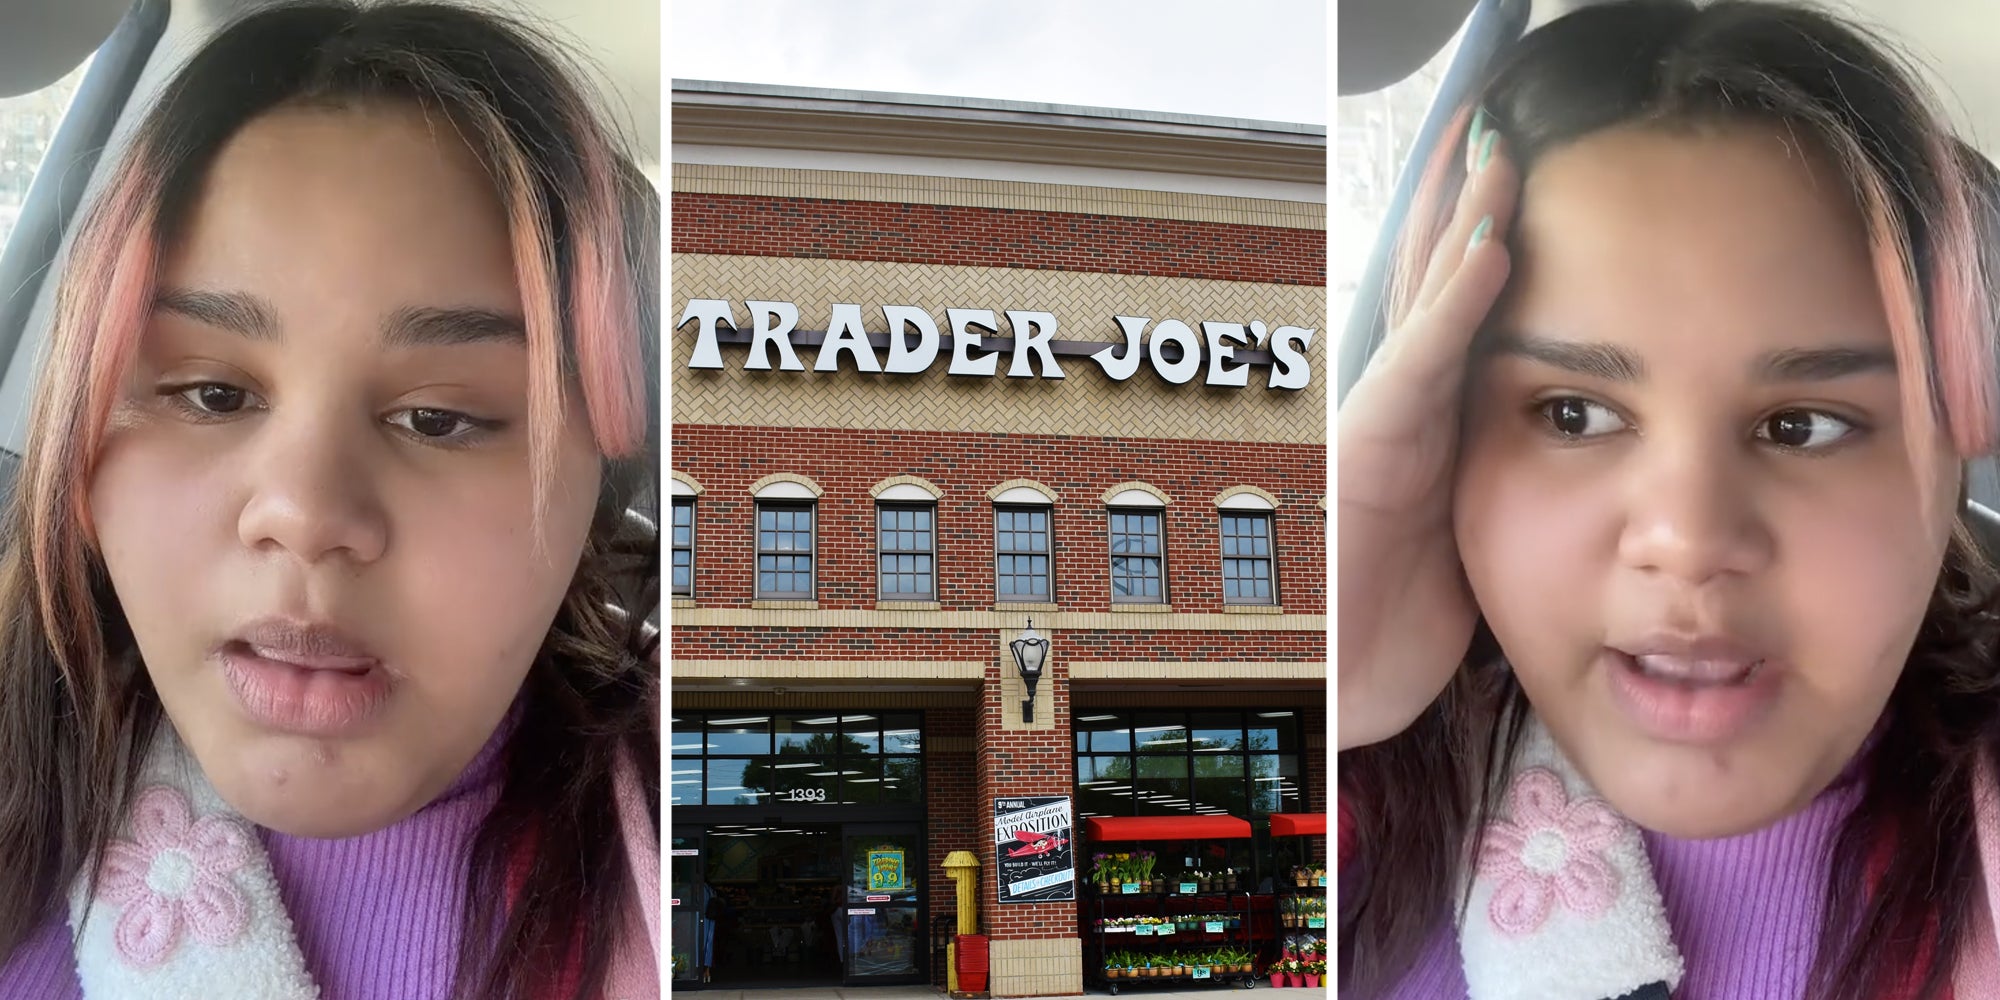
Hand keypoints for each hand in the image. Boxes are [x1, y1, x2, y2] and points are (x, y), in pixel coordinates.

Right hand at [1338, 116, 1520, 748]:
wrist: (1333, 691)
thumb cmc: (1391, 628)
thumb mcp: (1466, 544)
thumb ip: (1490, 488)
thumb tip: (1557, 467)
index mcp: (1428, 428)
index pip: (1457, 319)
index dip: (1482, 248)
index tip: (1514, 182)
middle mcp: (1398, 412)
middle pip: (1429, 288)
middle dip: (1459, 208)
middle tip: (1490, 128)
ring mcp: (1379, 425)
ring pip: (1423, 306)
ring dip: (1463, 226)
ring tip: (1498, 155)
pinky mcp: (1372, 452)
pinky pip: (1421, 365)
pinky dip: (1456, 304)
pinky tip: (1489, 247)